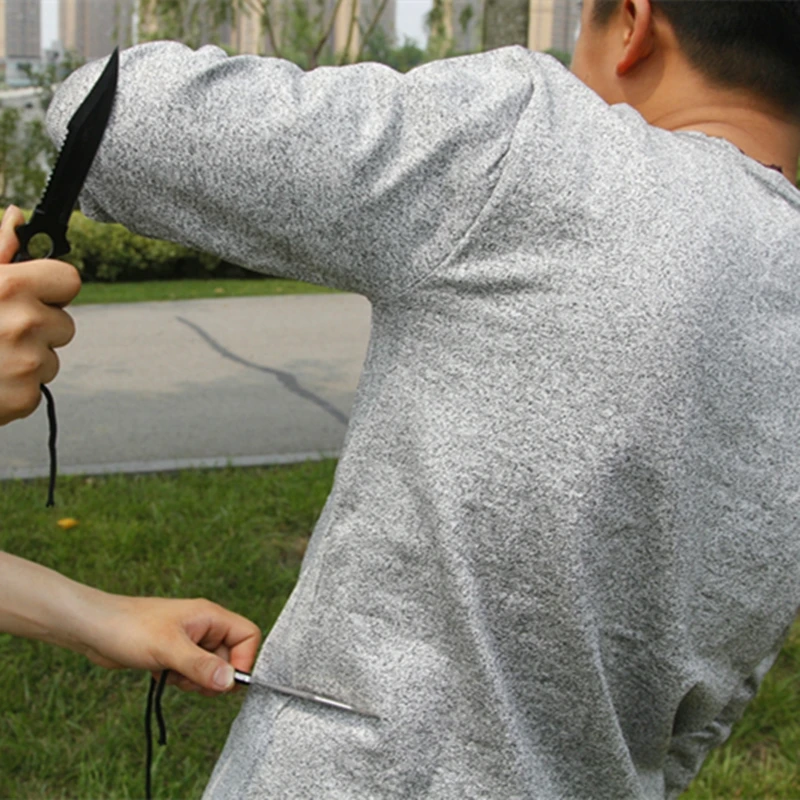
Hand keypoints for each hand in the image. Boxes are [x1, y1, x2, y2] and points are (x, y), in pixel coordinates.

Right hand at [0, 205, 80, 424]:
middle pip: (65, 324)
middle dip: (39, 329)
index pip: (69, 280)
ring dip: (28, 360)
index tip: (33, 296)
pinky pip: (39, 388)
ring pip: (52, 358)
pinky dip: (18, 388)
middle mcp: (24, 323)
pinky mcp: (25, 396)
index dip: (52, 289)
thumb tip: (18, 217)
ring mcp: (27, 362)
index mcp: (10, 287)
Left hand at [79, 594, 261, 694]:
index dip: (243, 660)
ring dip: (195, 680)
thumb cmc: (130, 628)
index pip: (248, 635)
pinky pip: (191, 673)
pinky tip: (160, 673)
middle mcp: (204, 627)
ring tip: (172, 674)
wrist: (93, 628)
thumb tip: (230, 683)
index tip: (224, 680)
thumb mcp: (168, 649)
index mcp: (210, 616)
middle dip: (214, 676)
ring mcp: (189, 640)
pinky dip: (180, 680)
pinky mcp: (174, 654)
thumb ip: (201, 666)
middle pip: (230, 656)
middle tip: (191, 680)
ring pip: (210, 668)